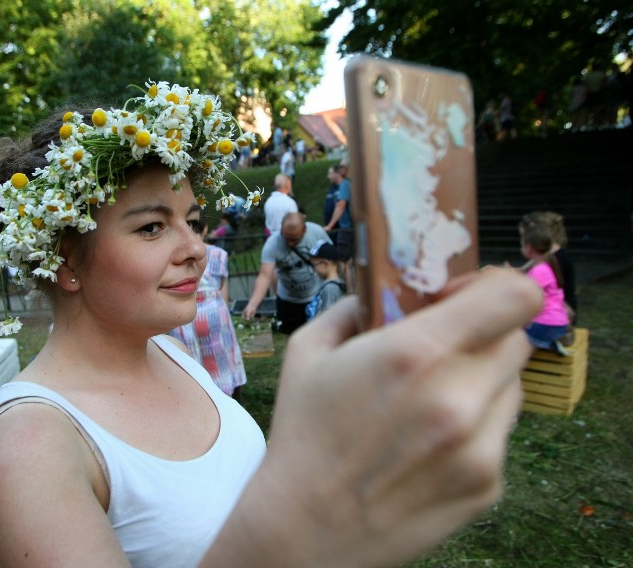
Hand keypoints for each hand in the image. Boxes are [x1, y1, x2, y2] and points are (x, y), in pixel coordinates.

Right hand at [207, 269, 541, 566]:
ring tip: (429, 400)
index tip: (461, 297)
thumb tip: (382, 289)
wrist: (306, 527)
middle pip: (516, 339)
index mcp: (415, 353)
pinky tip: (428, 442)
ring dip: (480, 380)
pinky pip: (499, 433)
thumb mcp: (308, 351)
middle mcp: (459, 398)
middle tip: (444, 347)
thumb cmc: (302, 435)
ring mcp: (481, 447)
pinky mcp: (488, 485)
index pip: (514, 295)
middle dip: (483, 334)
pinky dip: (474, 427)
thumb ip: (352, 307)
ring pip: (511, 387)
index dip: (494, 285)